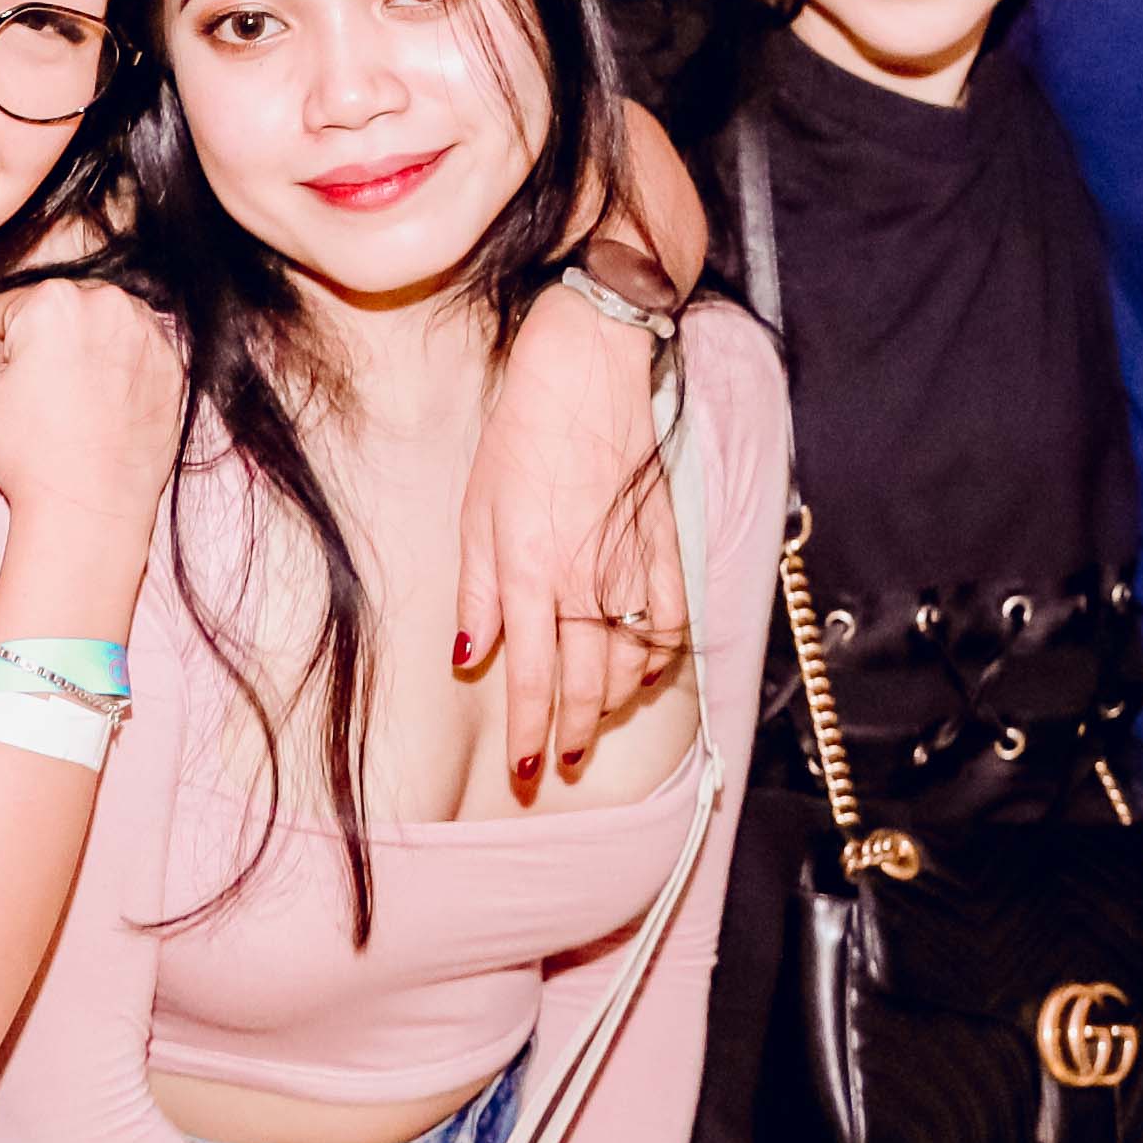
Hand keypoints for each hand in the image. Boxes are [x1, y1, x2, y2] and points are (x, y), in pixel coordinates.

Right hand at [0, 265, 186, 532]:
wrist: (92, 509)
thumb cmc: (26, 455)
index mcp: (56, 299)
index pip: (2, 313)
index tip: (12, 397)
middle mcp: (112, 303)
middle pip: (50, 316)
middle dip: (38, 353)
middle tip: (41, 407)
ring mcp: (151, 334)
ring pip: (89, 332)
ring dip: (77, 359)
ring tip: (72, 411)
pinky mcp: (173, 365)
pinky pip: (128, 354)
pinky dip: (114, 375)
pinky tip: (102, 413)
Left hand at [457, 282, 682, 800]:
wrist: (588, 372)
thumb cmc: (523, 434)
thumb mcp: (477, 510)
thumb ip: (477, 591)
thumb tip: (471, 655)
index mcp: (531, 576)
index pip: (533, 681)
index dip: (530, 734)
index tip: (526, 770)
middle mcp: (586, 583)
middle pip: (587, 684)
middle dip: (573, 733)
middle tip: (562, 762)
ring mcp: (632, 567)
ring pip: (632, 662)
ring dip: (614, 703)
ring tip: (596, 723)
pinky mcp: (665, 545)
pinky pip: (671, 621)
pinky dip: (661, 656)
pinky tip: (646, 671)